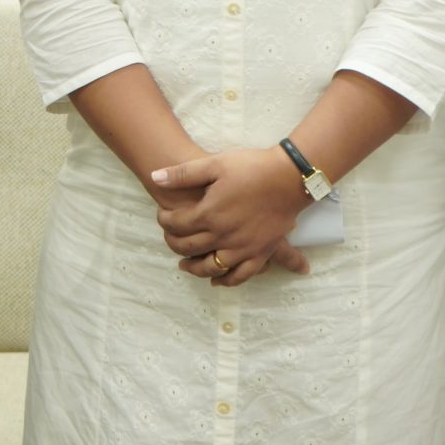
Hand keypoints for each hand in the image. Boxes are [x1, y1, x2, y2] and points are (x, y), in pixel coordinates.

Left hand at [149, 147, 308, 278]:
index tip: (162, 215)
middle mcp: (223, 235)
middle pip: (189, 247)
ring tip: (185, 265)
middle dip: (173, 243)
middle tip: (169, 238)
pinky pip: (240, 275)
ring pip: (210, 267)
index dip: (164, 219)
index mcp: (209, 213)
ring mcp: (242, 248)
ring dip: (193, 268)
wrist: (289, 178)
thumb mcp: (214, 164)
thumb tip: (155, 177)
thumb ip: (183, 174)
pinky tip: (217, 279)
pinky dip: (226, 280)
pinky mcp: (260, 253)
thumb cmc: (252, 167)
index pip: (176, 224)